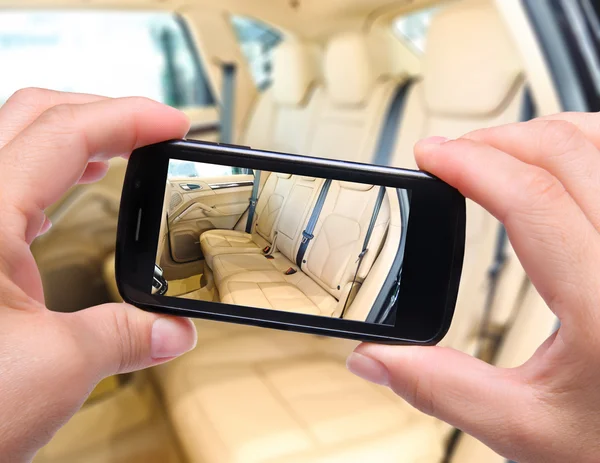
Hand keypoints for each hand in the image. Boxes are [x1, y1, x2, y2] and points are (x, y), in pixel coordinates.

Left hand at [0, 89, 196, 462]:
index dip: (129, 118)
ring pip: (12, 141)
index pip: (64, 134)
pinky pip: (5, 184)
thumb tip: (172, 332)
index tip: (174, 123)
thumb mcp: (58, 367)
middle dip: (101, 112)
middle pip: (31, 115)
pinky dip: (45, 173)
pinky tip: (65, 192)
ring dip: (73, 137)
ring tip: (120, 148)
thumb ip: (128, 336)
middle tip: (152, 128)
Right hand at [347, 113, 599, 462]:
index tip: (430, 156)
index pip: (531, 198)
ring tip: (498, 152)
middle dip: (498, 141)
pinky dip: (583, 146)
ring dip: (544, 134)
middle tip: (453, 155)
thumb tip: (374, 360)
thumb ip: (440, 388)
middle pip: (568, 152)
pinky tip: (559, 163)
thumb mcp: (524, 428)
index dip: (470, 164)